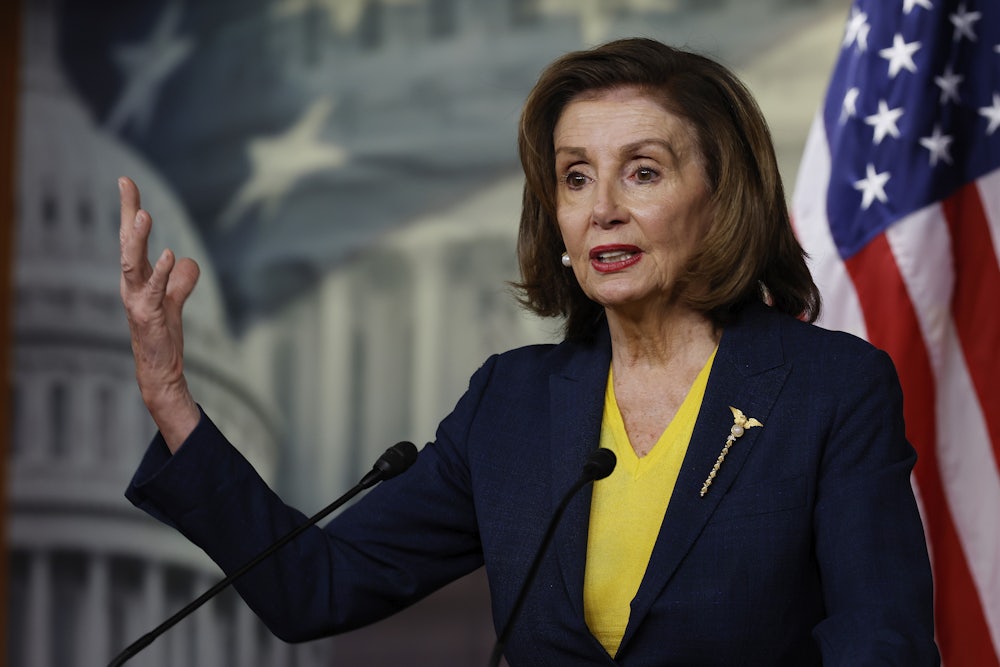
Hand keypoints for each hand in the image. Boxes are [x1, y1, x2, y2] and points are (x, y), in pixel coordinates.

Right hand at [119, 176, 200, 451]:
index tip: (126, 181)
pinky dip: (161, 273)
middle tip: (127, 186)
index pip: (132, 238)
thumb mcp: (174, 302)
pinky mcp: (148, 316)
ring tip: (144, 214)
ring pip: (132, 263)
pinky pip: (154, 291)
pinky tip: (169, 255)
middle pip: (127, 242)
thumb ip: (180, 281)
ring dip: (138, 239)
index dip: (129, 210)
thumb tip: (186, 261)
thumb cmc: (162, 336)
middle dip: (127, 213)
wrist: (161, 371)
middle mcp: (131, 284)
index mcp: (137, 277)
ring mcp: (137, 300)